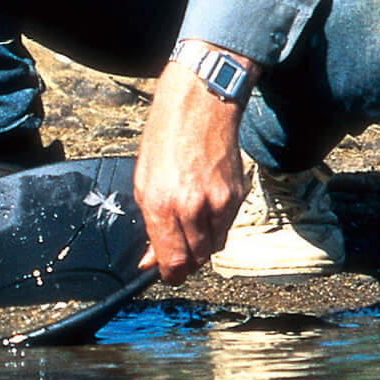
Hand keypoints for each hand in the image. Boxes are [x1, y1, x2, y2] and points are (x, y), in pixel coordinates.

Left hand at [137, 47, 249, 282]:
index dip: (169, 274)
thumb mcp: (143, 181)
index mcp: (162, 204)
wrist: (200, 105)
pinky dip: (215, 225)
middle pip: (196, 260)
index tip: (165, 274)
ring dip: (200, 244)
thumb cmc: (164, 137)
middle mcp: (192, 208)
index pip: (173, 261)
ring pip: (213, 246)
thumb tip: (151, 258)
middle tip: (175, 250)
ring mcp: (219, 202)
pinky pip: (226, 226)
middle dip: (185, 261)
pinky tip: (204, 204)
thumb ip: (150, 223)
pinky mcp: (237, 195)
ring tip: (189, 222)